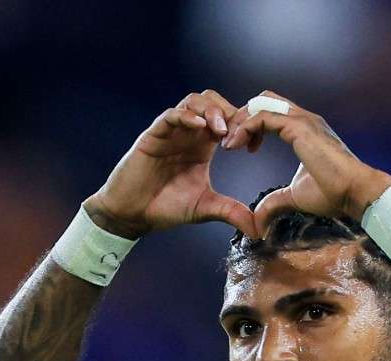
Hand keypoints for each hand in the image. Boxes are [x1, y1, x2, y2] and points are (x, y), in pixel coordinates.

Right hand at [85, 90, 257, 238]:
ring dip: (211, 110)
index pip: (228, 119)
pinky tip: (199, 126)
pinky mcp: (153, 135)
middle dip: (230, 112)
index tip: (254, 146)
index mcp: (203, 145)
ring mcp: (171, 132)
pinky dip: (186, 116)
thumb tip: (257, 228)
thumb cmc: (165, 207)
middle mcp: (188, 133)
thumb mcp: (205, 208)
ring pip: (194, 101)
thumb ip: (231, 211)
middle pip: (213, 101)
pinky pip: (170, 115)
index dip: (245, 126)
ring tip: (221, 131)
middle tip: (239, 135)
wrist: (133, 214)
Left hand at [221, 91, 390, 236]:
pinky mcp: (299, 127)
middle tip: (231, 141)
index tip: (242, 148)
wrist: (354, 192)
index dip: (252, 125)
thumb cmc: (334, 194)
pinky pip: (262, 116)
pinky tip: (235, 145)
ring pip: (260, 104)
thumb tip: (258, 219)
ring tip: (229, 144)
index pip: (272, 112)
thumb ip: (275, 202)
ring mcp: (302, 120)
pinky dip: (244, 127)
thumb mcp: (295, 196)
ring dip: (240, 121)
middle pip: (264, 100)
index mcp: (305, 129)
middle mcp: (304, 118)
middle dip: (243, 117)